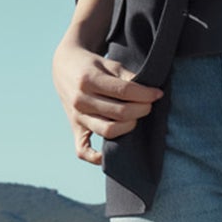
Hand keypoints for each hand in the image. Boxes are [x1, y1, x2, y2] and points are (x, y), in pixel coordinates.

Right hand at [52, 43, 162, 166]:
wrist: (64, 68)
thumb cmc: (92, 66)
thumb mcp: (109, 64)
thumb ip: (128, 77)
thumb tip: (150, 92)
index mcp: (89, 79)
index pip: (124, 91)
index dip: (145, 94)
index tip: (157, 94)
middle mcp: (80, 100)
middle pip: (120, 112)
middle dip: (141, 109)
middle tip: (149, 105)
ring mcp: (77, 117)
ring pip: (108, 130)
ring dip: (129, 127)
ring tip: (135, 118)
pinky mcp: (74, 129)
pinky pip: (83, 150)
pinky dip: (96, 157)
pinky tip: (110, 155)